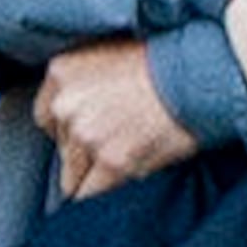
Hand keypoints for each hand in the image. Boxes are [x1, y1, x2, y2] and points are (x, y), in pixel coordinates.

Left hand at [36, 38, 197, 197]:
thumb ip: (87, 81)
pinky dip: (104, 193)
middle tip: (118, 142)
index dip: (69, 128)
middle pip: (62, 148)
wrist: (199, 74)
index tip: (88, 132)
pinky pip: (91, 194)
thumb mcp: (112, 52)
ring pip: (73, 176)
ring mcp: (87, 135)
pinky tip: (121, 182)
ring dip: (95, 175)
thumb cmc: (166, 60)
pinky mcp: (111, 160)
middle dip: (85, 152)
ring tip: (125, 160)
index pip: (46, 117)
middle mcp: (66, 104)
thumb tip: (81, 114)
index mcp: (61, 72)